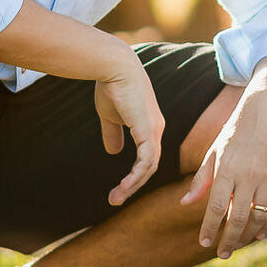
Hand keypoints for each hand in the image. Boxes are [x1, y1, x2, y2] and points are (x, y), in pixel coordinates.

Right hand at [94, 51, 163, 205]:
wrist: (114, 67)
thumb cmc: (111, 87)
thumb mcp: (110, 116)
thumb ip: (113, 134)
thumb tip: (113, 152)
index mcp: (149, 126)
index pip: (147, 156)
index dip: (135, 173)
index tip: (119, 187)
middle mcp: (156, 129)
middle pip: (149, 165)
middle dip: (133, 185)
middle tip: (115, 199)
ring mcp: (154, 130)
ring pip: (148, 167)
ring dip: (132, 185)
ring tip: (115, 198)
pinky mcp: (148, 131)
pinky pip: (146, 161)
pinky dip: (135, 176)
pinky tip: (123, 186)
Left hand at [182, 94, 266, 256]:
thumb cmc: (235, 131)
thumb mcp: (214, 152)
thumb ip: (201, 180)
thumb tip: (186, 204)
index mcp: (227, 169)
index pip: (216, 208)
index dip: (210, 229)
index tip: (204, 243)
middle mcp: (248, 175)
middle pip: (238, 218)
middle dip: (229, 240)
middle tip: (222, 254)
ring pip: (259, 217)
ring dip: (248, 236)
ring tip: (238, 245)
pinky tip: (260, 235)